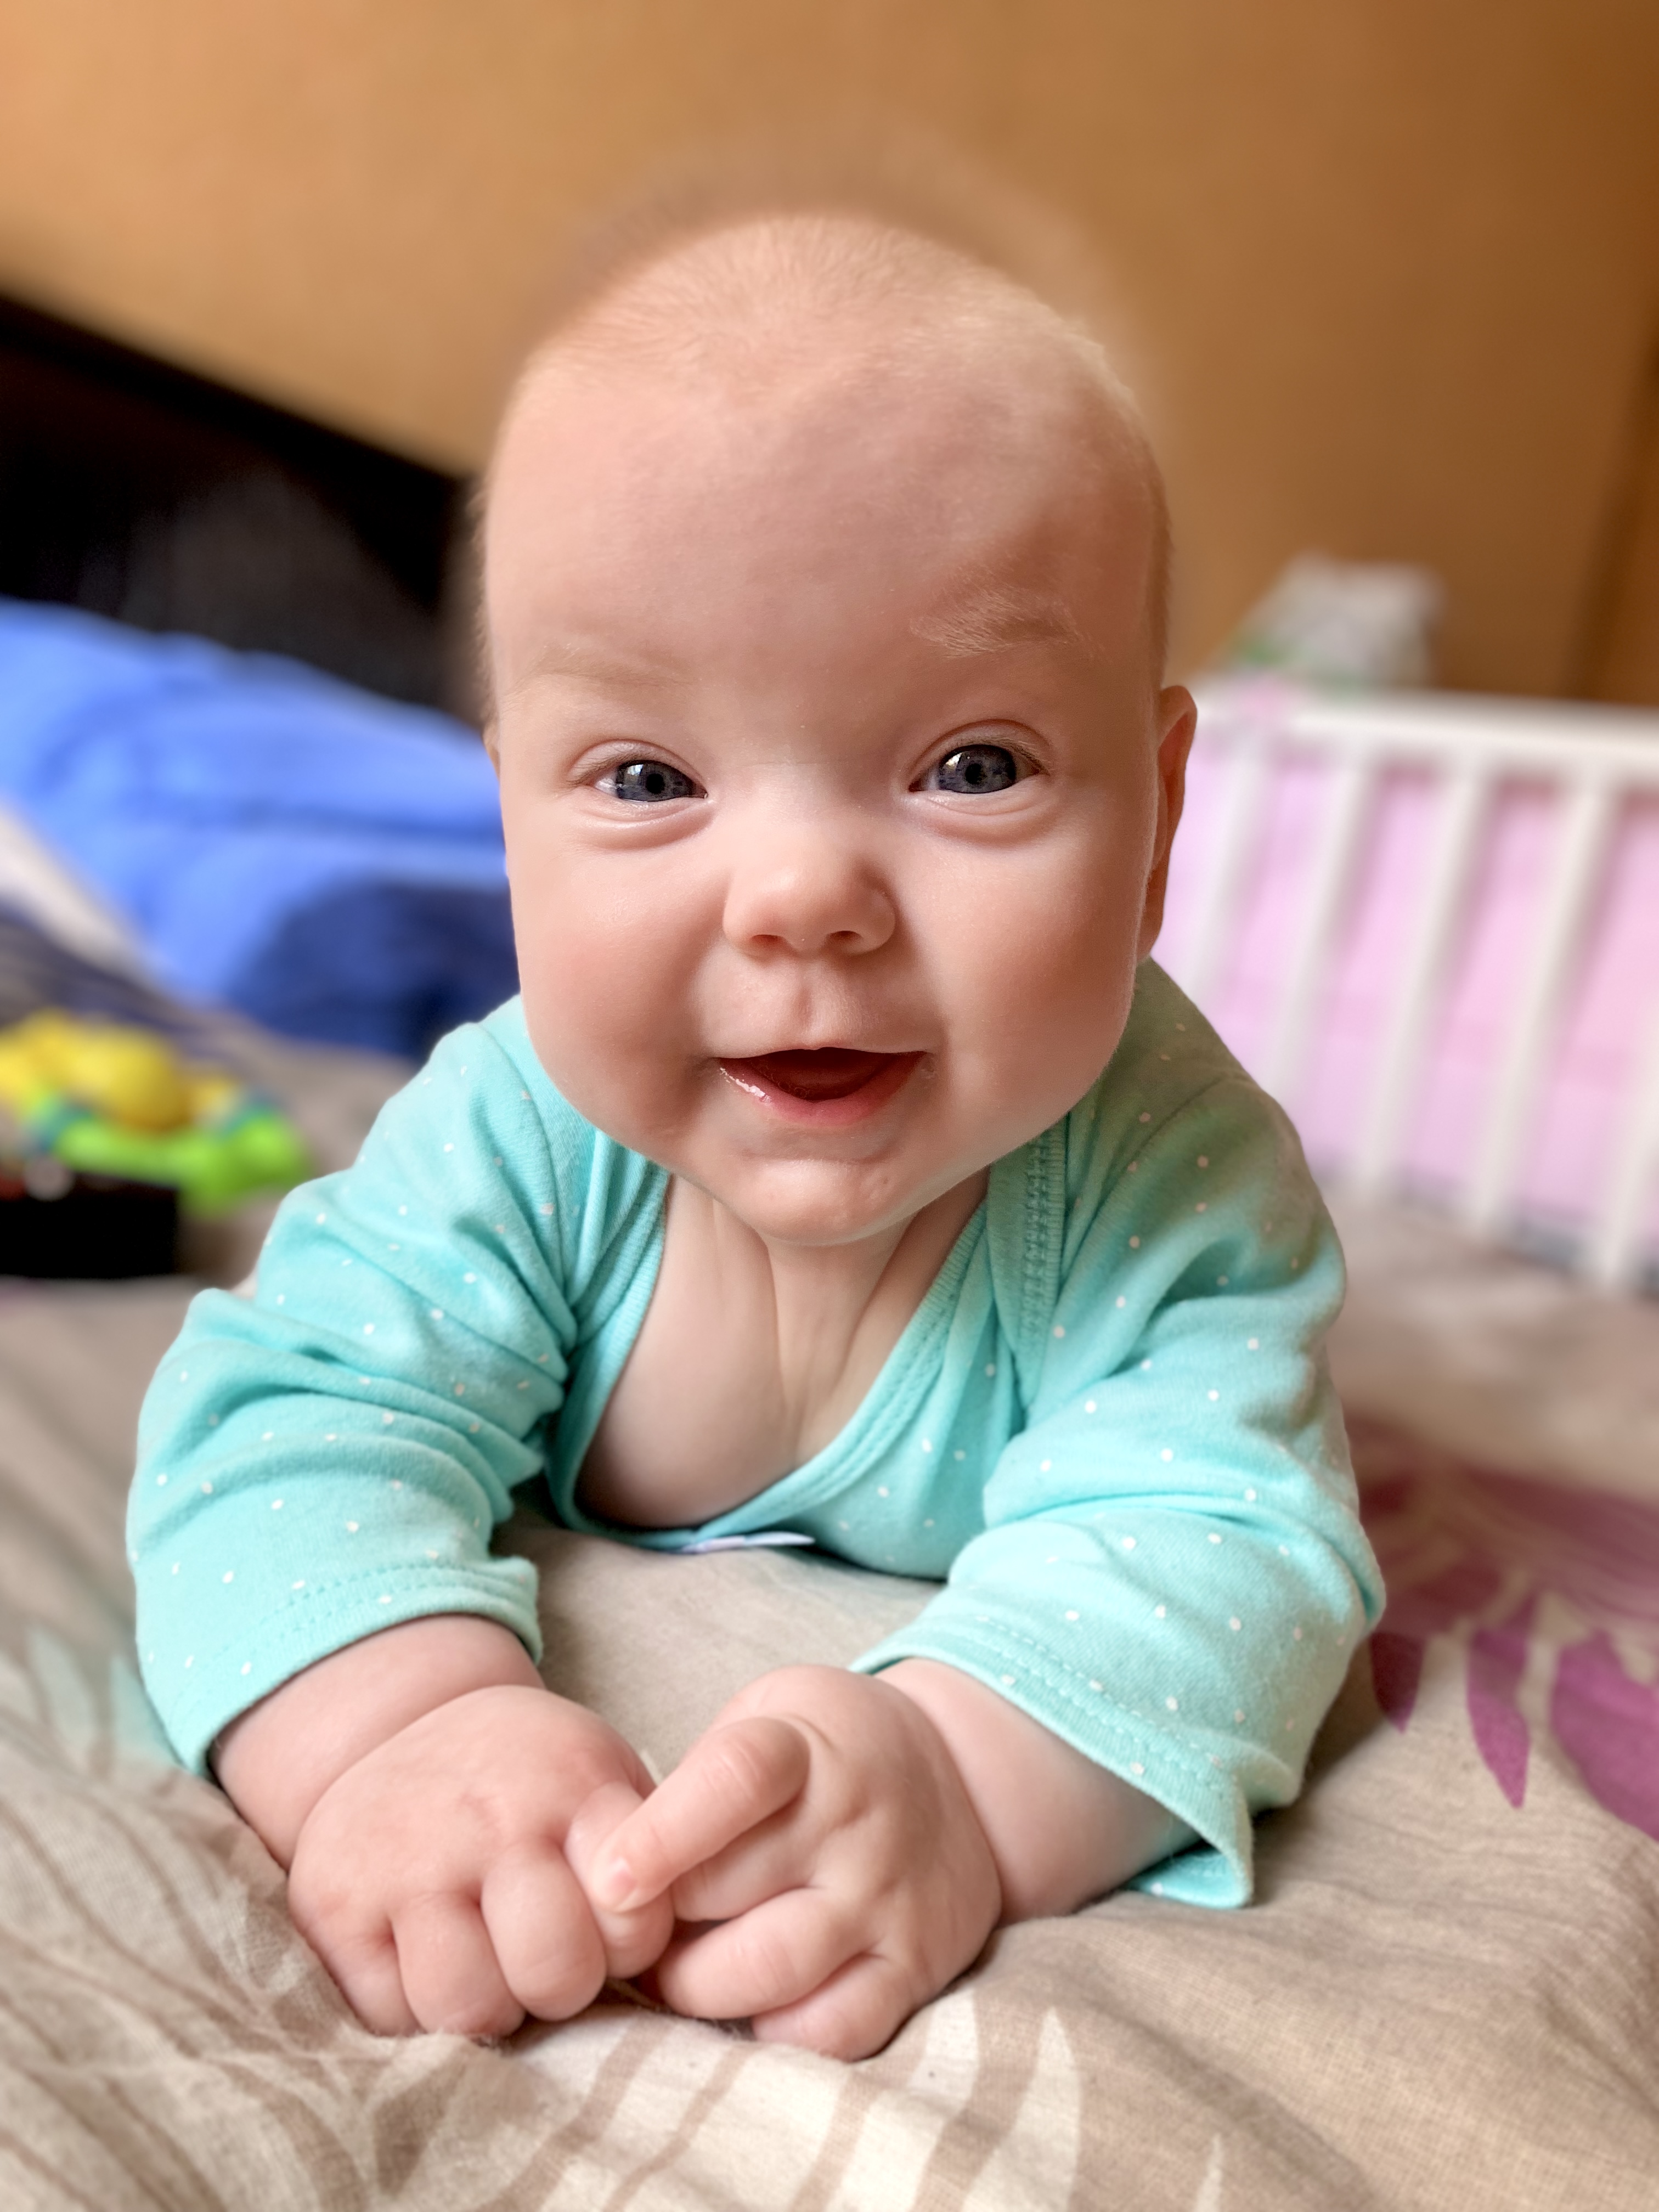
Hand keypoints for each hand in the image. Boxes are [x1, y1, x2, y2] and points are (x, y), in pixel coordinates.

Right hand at [287, 1684, 673, 2037]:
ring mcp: (406, 1860)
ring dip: (486, 2005)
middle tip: (544, 1955)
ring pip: (466, 2006)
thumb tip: (678, 1961)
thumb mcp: (600, 1777)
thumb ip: (647, 1855)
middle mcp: (491, 1816)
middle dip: (560, 1986)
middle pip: (554, 1972)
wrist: (400, 1724)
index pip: (635, 1921)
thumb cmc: (527, 1777)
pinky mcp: (332, 1903)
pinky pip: (391, 2015)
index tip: (608, 1925)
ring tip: (487, 1961)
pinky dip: (413, 2006)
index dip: (629, 1946)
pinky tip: (426, 1954)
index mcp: (572, 1782)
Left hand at [590, 1665, 1002, 2059]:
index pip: (733, 1781)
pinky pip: (833, 2029)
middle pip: (726, 1891)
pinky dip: (773, 2033)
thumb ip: (695, 1787)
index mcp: (807, 1748)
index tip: (605, 1880)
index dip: (660, 1833)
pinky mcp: (914, 1967)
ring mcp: (887, 1899)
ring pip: (770, 1972)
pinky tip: (748, 2007)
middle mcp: (853, 1822)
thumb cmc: (822, 1751)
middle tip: (634, 1928)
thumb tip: (609, 1880)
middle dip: (659, 1921)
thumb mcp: (764, 1721)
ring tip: (675, 1972)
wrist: (957, 1772)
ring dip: (696, 1987)